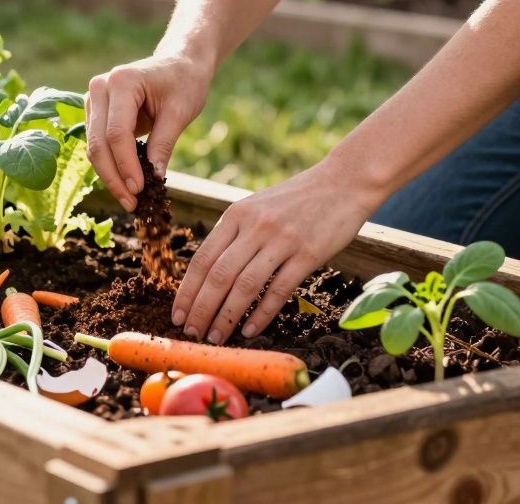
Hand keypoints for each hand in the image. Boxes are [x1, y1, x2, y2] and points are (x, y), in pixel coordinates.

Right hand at [86, 53, 211, 210]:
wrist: (179, 63)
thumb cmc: (184, 82)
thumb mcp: (180, 112)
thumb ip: (163, 144)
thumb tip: (153, 180)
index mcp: (121, 81)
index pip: (117, 133)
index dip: (126, 165)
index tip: (140, 190)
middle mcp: (100, 87)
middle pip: (98, 143)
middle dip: (114, 177)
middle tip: (131, 203)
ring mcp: (94, 99)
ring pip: (94, 147)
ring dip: (110, 176)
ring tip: (129, 199)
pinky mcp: (96, 112)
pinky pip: (98, 144)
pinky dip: (110, 166)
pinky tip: (125, 184)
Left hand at [171, 159, 381, 343]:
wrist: (343, 182)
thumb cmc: (298, 200)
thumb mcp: (257, 207)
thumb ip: (235, 234)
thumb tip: (210, 274)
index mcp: (236, 215)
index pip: (202, 259)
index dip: (187, 291)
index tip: (176, 315)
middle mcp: (255, 227)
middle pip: (218, 276)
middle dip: (201, 310)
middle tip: (192, 333)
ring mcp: (282, 240)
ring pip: (245, 286)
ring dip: (226, 317)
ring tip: (216, 338)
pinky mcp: (308, 253)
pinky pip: (279, 290)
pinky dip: (262, 314)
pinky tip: (250, 331)